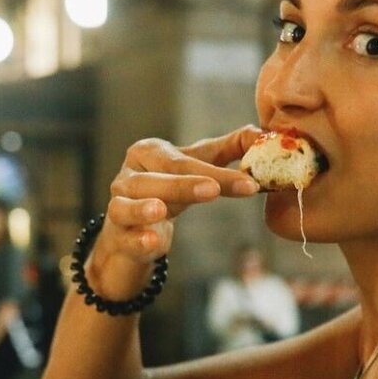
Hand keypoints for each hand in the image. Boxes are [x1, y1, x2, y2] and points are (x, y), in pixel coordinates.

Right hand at [91, 128, 262, 300]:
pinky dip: (137, 239)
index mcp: (149, 152)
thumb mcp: (195, 167)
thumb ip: (228, 150)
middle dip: (185, 185)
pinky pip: (124, 237)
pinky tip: (152, 243)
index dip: (217, 173)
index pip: (184, 161)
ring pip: (129, 204)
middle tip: (213, 190)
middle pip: (157, 178)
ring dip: (144, 208)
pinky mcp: (116, 236)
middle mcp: (128, 175)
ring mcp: (117, 205)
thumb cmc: (167, 191)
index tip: (250, 184)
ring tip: (160, 210)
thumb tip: (261, 135)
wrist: (131, 230)